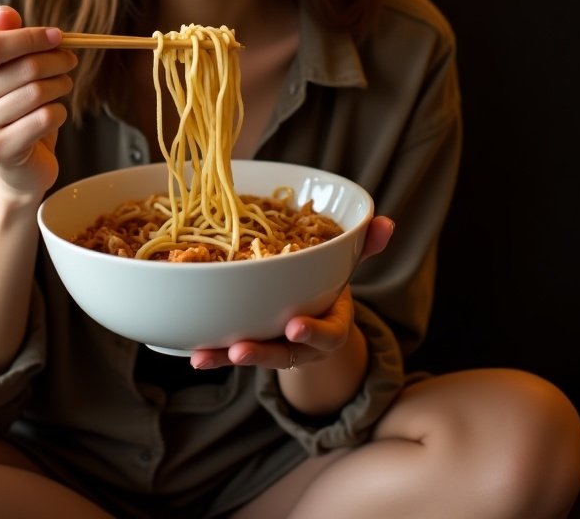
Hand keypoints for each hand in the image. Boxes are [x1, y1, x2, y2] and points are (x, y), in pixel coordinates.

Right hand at [0, 6, 77, 196]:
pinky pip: (45, 118)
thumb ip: (6, 38)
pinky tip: (55, 114)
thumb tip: (4, 12)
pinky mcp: (0, 150)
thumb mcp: (11, 71)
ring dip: (60, 85)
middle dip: (55, 60)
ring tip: (63, 86)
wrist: (21, 165)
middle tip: (70, 61)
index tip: (57, 36)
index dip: (28, 37)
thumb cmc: (17, 109)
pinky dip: (59, 112)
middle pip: (20, 68)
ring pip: (36, 92)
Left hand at [190, 214, 394, 372]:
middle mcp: (303, 344)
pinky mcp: (252, 348)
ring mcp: (276, 350)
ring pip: (254, 357)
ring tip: (203, 357)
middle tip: (241, 349)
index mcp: (331, 324)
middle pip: (285, 354)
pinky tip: (193, 353)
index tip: (295, 326)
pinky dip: (213, 354)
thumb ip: (365, 247)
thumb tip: (386, 222)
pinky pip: (232, 354)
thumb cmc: (328, 289)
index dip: (313, 332)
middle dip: (263, 352)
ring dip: (227, 357)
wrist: (315, 324)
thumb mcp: (347, 269)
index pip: (327, 333)